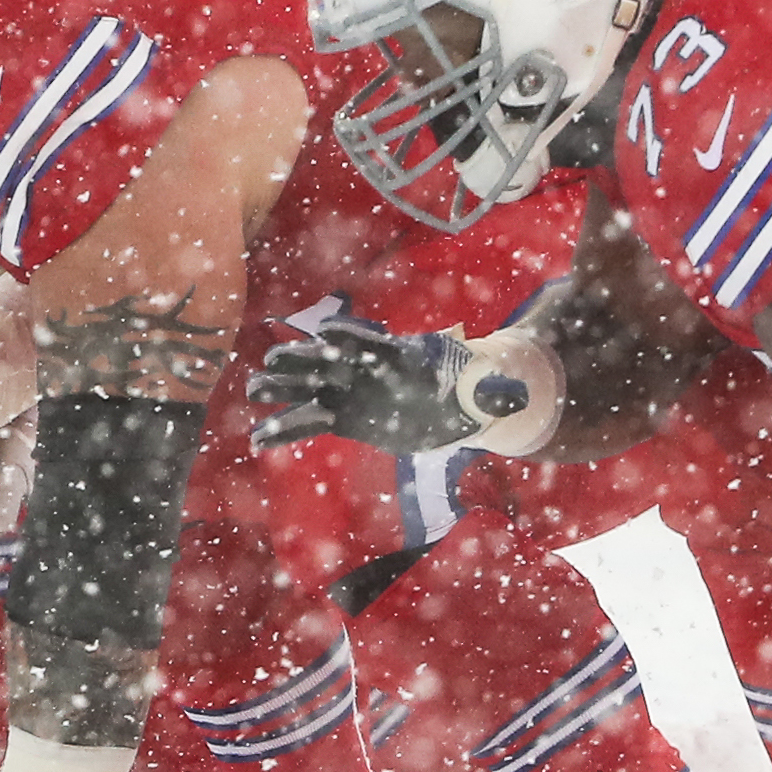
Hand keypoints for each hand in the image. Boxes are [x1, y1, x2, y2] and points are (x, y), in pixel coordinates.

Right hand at [247, 309, 483, 455]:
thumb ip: (495, 393)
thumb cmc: (470, 390)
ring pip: (309, 387)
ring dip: (282, 388)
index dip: (350, 337)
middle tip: (273, 361)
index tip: (327, 333)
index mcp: (398, 357)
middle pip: (328, 360)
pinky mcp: (344, 419)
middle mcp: (366, 371)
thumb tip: (518, 396)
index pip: (370, 342)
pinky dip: (285, 429)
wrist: (454, 405)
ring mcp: (350, 393)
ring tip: (253, 391)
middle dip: (301, 360)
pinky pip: (309, 422)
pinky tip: (260, 439)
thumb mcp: (487, 392)